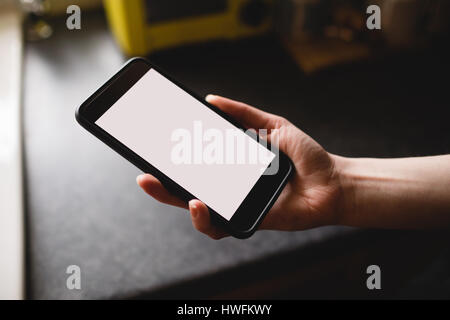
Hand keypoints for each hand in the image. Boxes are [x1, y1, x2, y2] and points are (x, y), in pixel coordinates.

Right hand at [137, 95, 342, 238]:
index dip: (173, 161)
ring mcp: (237, 205)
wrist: (332, 180)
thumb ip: (244, 113)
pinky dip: (206, 220)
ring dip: (178, 204)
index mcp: (231, 165)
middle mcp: (230, 187)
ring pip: (198, 212)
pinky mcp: (248, 221)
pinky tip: (200, 205)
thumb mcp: (273, 124)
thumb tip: (211, 99)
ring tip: (172, 190)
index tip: (154, 151)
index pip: (196, 165)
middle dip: (162, 186)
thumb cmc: (305, 155)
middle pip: (188, 190)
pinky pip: (220, 228)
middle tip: (145, 177)